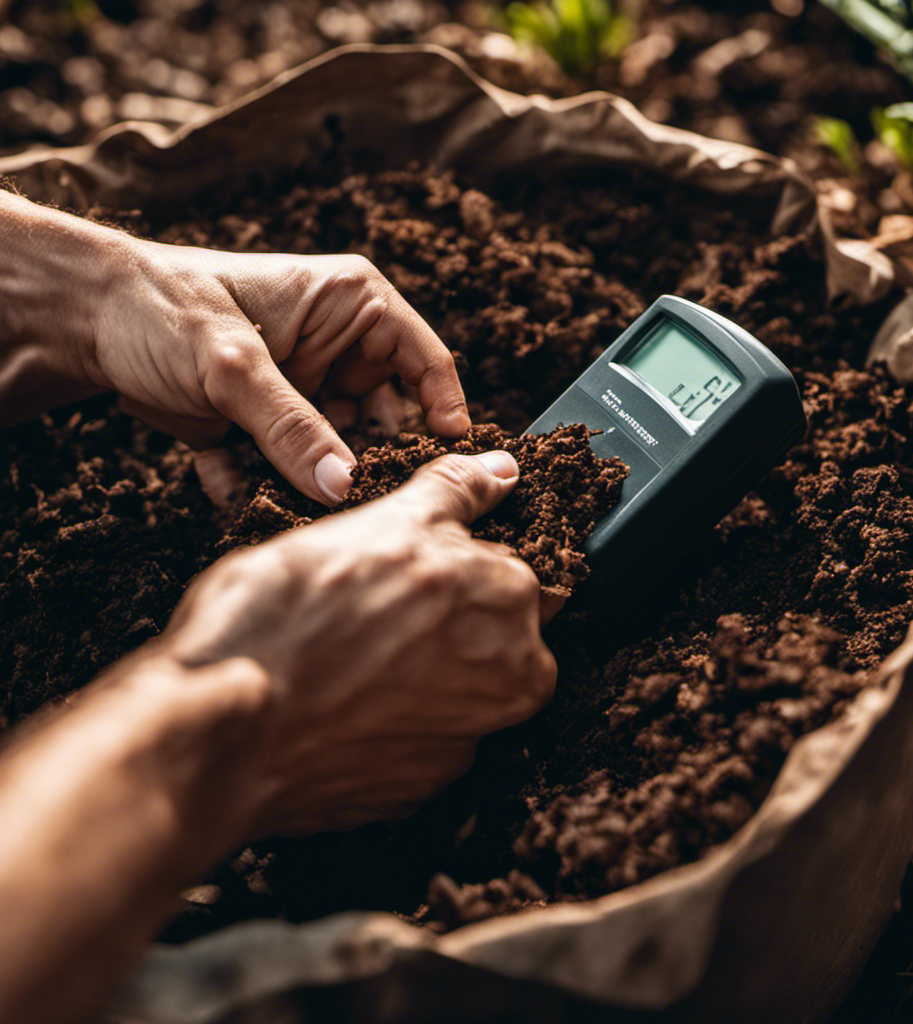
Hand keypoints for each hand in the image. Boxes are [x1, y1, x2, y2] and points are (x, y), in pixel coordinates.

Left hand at [0, 192, 468, 504]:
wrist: (85, 322)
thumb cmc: (163, 309)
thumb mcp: (232, 365)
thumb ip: (291, 427)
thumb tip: (344, 489)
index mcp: (352, 307)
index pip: (424, 361)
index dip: (443, 410)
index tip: (448, 461)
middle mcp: (339, 351)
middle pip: (387, 419)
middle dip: (369, 461)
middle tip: (358, 501)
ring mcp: (306, 391)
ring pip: (336, 453)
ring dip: (312, 481)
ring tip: (290, 503)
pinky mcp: (270, 425)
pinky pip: (288, 468)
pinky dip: (264, 485)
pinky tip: (234, 489)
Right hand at [157, 450, 555, 835]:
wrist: (224, 729)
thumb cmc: (294, 614)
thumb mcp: (380, 522)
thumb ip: (455, 494)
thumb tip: (502, 471)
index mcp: (511, 603)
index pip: (518, 572)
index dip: (465, 564)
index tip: (420, 569)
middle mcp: (509, 681)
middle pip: (497, 635)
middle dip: (450, 618)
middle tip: (376, 606)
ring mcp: (465, 743)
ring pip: (457, 688)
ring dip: (419, 669)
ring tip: (348, 651)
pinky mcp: (420, 791)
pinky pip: (418, 740)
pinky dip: (390, 720)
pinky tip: (340, 700)